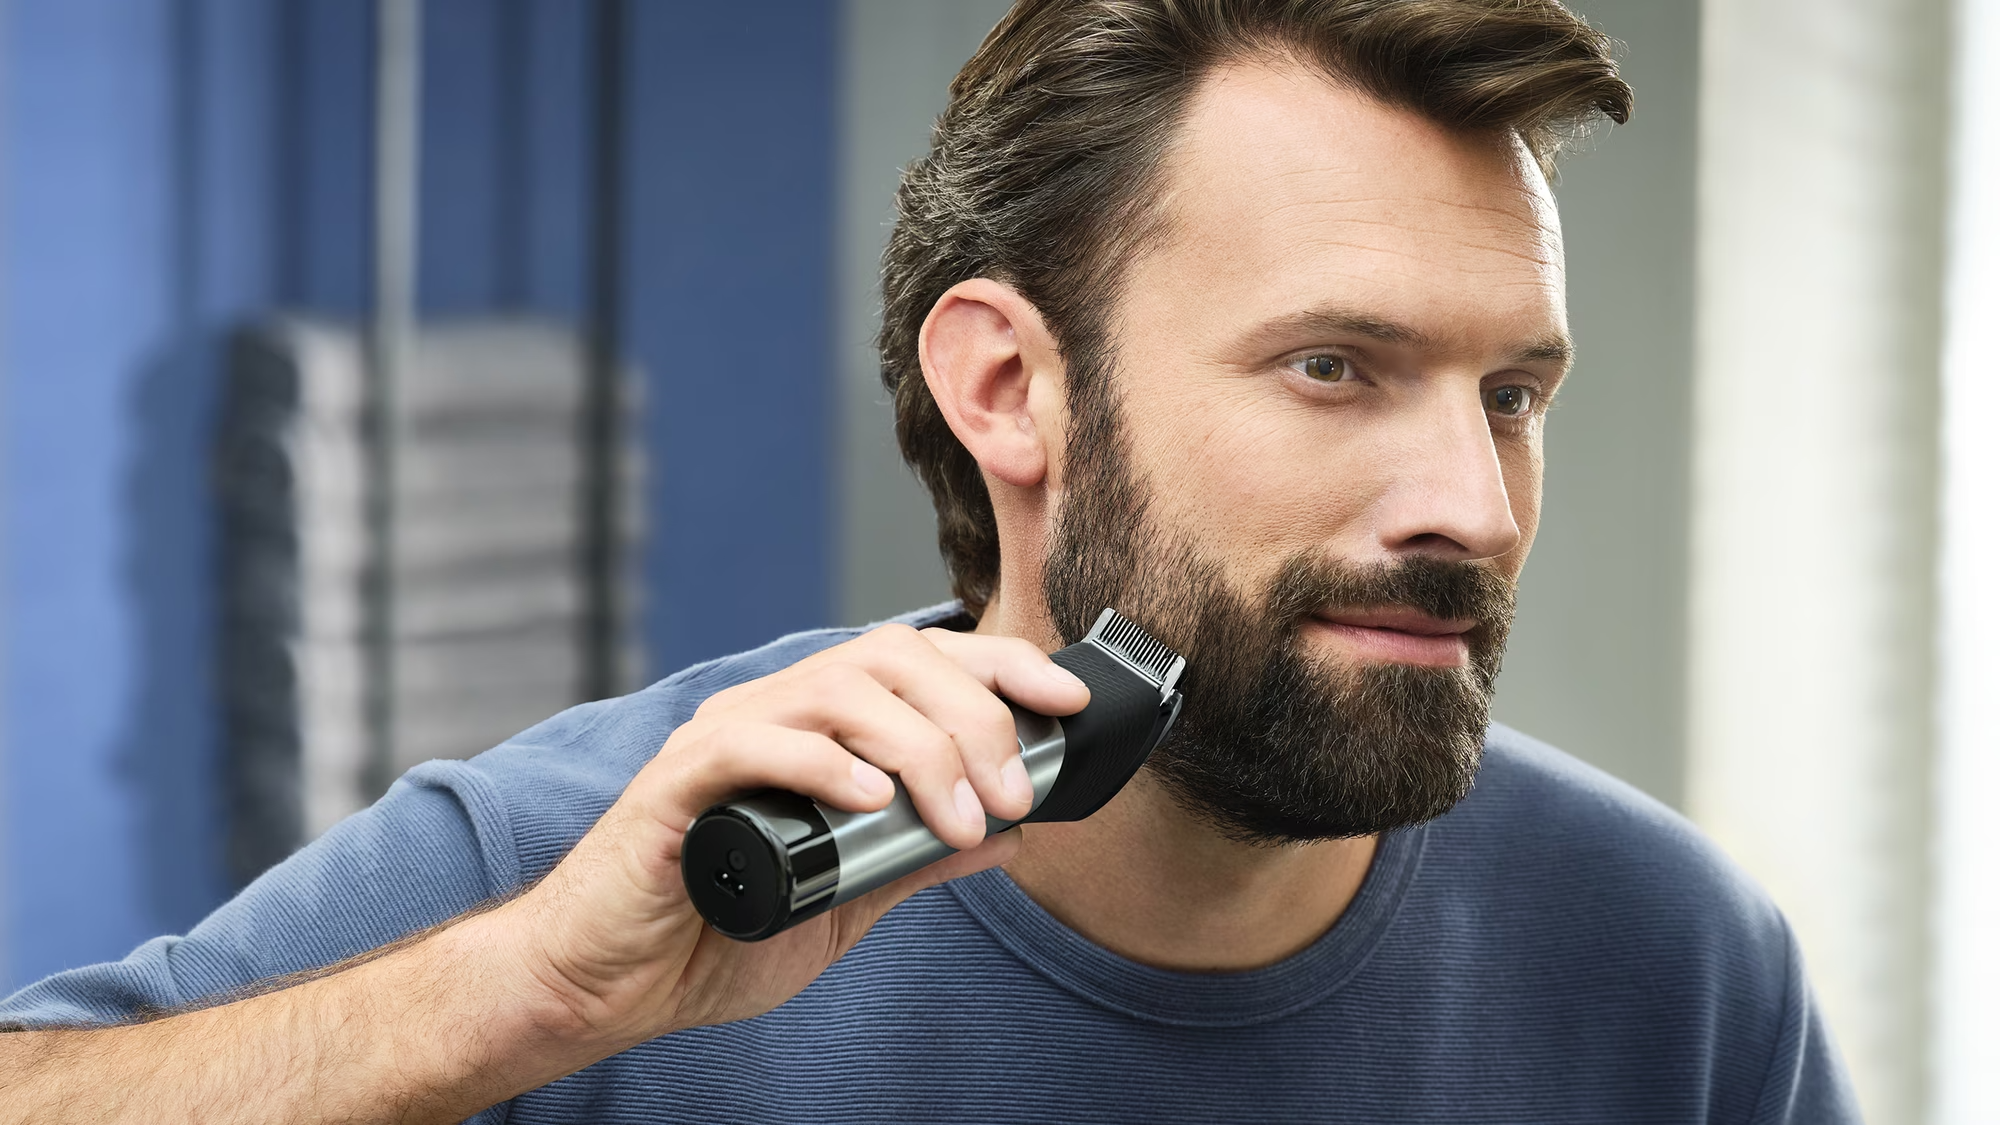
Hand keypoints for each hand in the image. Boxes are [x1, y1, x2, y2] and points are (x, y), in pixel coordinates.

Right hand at [497, 624, 1090, 1053]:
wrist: (611, 984)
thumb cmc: (718, 932)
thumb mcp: (851, 897)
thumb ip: (921, 858)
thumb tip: (1014, 834)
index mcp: (820, 728)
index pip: (922, 662)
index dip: (1001, 667)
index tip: (1067, 702)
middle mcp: (776, 713)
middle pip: (891, 659)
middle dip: (972, 717)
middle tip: (1009, 795)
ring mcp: (724, 739)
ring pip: (835, 690)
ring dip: (916, 745)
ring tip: (956, 813)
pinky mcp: (677, 783)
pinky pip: (751, 745)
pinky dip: (819, 762)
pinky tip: (866, 797)